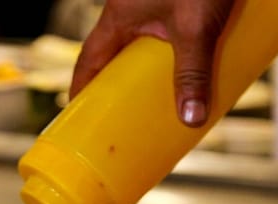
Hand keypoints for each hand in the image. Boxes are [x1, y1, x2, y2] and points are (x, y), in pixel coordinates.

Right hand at [69, 0, 238, 127]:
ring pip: (146, 44)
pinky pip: (172, 33)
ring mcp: (155, 5)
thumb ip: (193, 73)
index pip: (89, 59)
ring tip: (166, 99)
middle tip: (129, 116)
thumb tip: (191, 119)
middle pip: (117, 55)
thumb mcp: (197, 29)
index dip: (83, 88)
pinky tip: (196, 67)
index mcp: (120, 16)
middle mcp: (132, 9)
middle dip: (121, 85)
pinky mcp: (180, 2)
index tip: (80, 114)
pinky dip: (178, 53)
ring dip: (154, 70)